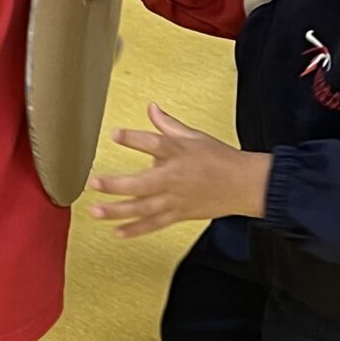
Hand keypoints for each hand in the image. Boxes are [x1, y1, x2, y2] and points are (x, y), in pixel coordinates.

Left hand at [88, 103, 271, 237]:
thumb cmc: (220, 158)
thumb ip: (168, 124)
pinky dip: (136, 229)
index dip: (132, 138)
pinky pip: (154, 224)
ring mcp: (176, 199)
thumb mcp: (194, 136)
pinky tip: (118, 232)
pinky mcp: (179, 214)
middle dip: (116, 184)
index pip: (152, 143)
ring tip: (96, 211)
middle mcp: (174, 177)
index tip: (115, 134)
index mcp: (178, 152)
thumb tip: (151, 107)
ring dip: (118, 211)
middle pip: (141, 182)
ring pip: (143, 208)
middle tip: (94, 183)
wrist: (245, 185)